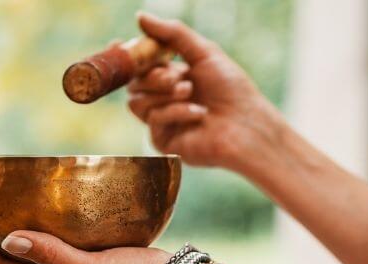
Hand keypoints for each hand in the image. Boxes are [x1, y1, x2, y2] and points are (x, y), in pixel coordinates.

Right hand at [127, 12, 286, 172]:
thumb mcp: (204, 53)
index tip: (119, 43)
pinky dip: (175, 112)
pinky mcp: (164, 142)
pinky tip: (199, 113)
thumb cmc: (232, 89)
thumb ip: (172, 34)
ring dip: (163, 94)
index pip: (139, 66)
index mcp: (172, 76)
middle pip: (133, 83)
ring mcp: (162, 121)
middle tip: (177, 75)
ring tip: (190, 92)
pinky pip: (153, 121)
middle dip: (152, 75)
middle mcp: (164, 99)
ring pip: (137, 102)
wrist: (248, 125)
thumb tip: (140, 16)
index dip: (128, 56)